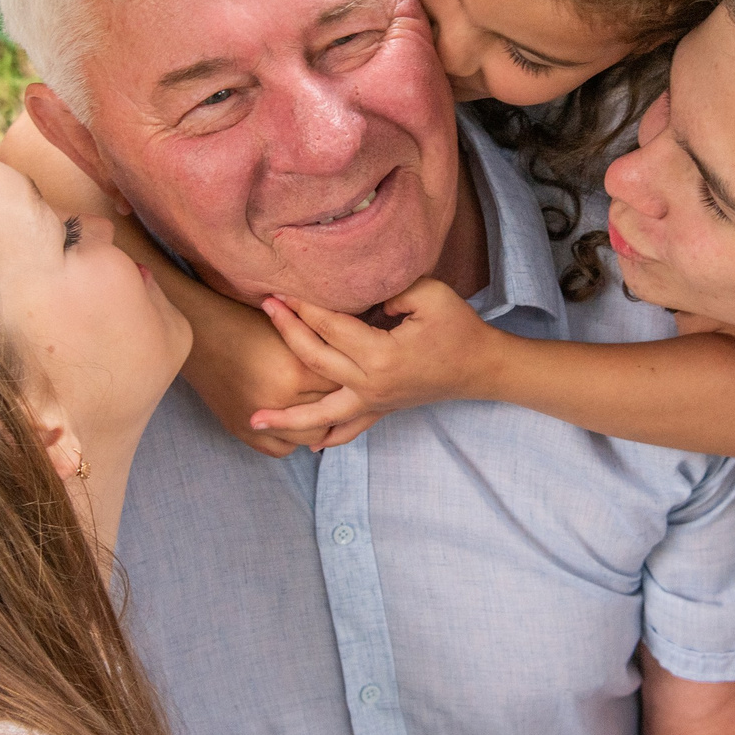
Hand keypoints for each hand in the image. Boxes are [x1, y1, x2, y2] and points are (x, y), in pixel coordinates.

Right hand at [182, 291, 376, 457]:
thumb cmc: (245, 320)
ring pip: (311, 436)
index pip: (340, 382)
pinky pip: (281, 449)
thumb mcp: (291, 330)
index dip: (348, 374)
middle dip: (338, 399)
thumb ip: (320, 347)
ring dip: (318, 423)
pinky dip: (290, 439)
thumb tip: (352, 364)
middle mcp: (279, 401)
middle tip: (342, 388)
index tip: (353, 370)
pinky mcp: (243, 431)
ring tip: (321, 407)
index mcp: (295, 371)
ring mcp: (259, 421)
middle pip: (330, 411)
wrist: (200, 331)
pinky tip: (294, 423)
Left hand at [248, 279, 501, 433]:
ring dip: (287, 417)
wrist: (481, 367)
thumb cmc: (459, 328)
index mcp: (382, 355)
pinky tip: (305, 445)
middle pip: (315, 359)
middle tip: (265, 307)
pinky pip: (349, 430)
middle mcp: (371, 384)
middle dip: (287, 331)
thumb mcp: (431, 295)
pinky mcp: (380, 409)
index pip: (331, 327)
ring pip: (322, 413)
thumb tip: (360, 294)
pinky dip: (327, 438)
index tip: (281, 289)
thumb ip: (393, 290)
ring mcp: (374, 402)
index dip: (305, 306)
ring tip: (254, 419)